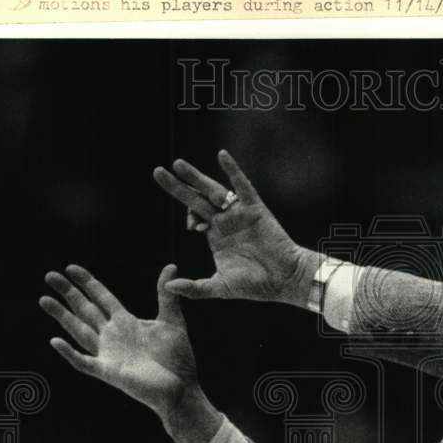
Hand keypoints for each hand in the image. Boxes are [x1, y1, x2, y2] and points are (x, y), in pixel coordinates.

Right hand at [40, 264, 199, 418]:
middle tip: (49, 276)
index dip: (87, 283)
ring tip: (44, 299)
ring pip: (79, 331)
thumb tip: (171, 265)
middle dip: (68, 293)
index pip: (101, 298)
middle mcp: (113, 336)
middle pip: (85, 310)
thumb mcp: (172, 321)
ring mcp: (108, 354)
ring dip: (62, 316)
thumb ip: (166, 295)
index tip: (70, 268)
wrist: (182, 388)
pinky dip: (69, 353)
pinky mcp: (109, 372)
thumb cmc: (177, 358)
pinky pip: (84, 362)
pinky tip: (55, 341)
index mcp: (126, 322)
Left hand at [153, 150, 319, 305]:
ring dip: (196, 177)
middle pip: (197, 199)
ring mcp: (240, 214)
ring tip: (177, 164)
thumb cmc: (256, 286)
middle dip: (178, 186)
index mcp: (217, 236)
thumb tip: (168, 286)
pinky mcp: (255, 209)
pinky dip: (232, 170)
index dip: (189, 217)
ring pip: (214, 190)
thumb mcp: (220, 287)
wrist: (285, 280)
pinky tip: (221, 155)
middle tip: (157, 172)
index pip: (195, 217)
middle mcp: (226, 222)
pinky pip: (242, 186)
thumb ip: (195, 288)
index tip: (192, 228)